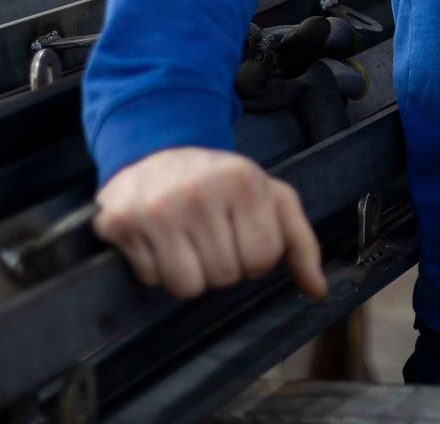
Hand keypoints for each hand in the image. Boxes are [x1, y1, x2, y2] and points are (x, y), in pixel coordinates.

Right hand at [93, 146, 329, 300]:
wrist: (156, 150)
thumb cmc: (220, 181)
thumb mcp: (270, 198)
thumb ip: (300, 242)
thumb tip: (318, 289)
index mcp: (243, 181)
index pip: (261, 259)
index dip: (254, 258)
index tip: (241, 236)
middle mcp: (199, 192)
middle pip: (224, 277)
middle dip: (221, 265)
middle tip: (210, 235)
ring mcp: (157, 207)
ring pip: (186, 287)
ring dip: (189, 274)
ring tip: (186, 242)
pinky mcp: (121, 222)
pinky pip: (151, 279)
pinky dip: (155, 267)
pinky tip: (158, 239)